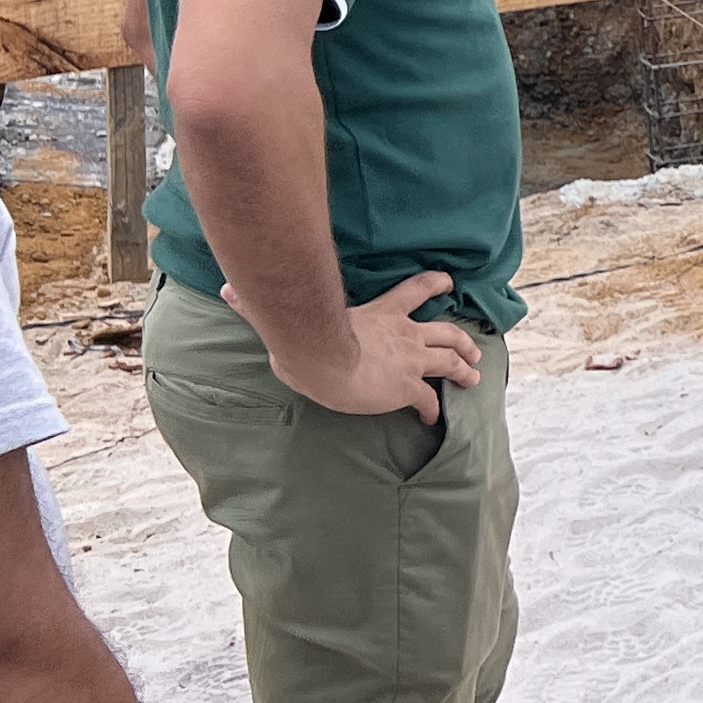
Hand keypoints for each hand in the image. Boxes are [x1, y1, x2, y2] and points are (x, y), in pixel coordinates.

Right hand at [269, 272, 486, 422]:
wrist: (324, 359)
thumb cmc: (306, 337)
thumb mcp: (293, 315)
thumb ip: (262, 304)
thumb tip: (228, 288)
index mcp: (382, 313)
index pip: (415, 290)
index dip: (434, 285)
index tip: (449, 283)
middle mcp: (404, 334)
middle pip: (445, 331)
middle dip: (461, 340)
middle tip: (474, 348)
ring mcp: (409, 360)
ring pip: (449, 360)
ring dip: (464, 368)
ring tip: (475, 376)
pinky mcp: (407, 387)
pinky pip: (429, 400)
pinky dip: (435, 409)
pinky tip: (435, 419)